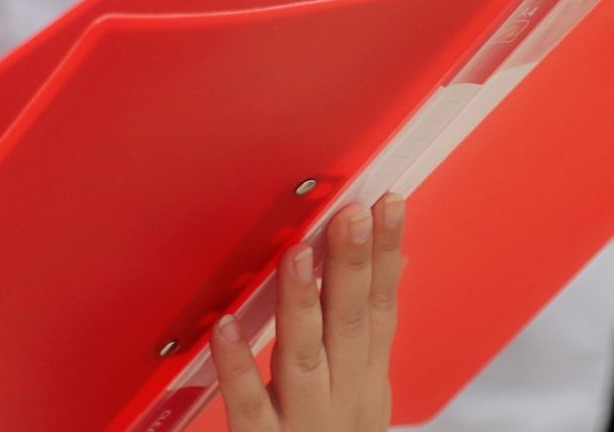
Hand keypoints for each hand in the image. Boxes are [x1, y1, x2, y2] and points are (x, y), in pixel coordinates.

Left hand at [215, 196, 406, 431]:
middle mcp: (342, 402)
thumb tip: (387, 265)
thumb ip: (365, 338)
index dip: (388, 256)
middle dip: (354, 266)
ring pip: (304, 358)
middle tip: (352, 213)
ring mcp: (304, 425)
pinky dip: (237, 367)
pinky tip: (225, 329)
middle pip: (351, 326)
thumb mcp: (362, 396)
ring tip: (297, 253)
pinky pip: (247, 407)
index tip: (388, 204)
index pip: (382, 311)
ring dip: (302, 304)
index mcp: (366, 385)